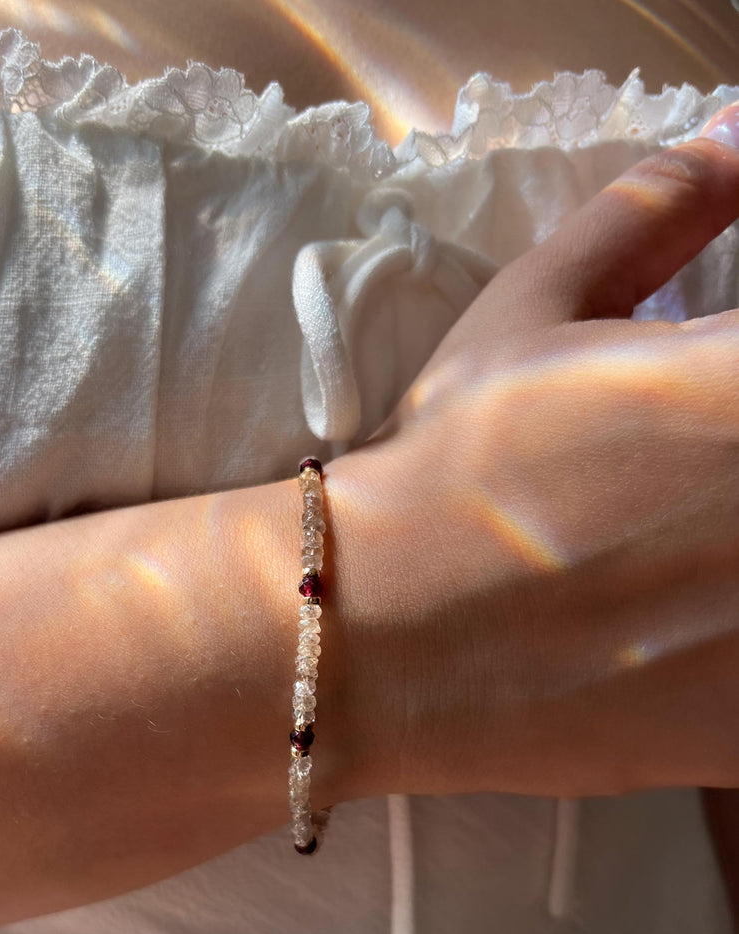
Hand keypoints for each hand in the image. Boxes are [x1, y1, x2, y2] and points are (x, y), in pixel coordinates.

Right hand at [327, 113, 738, 798]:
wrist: (373, 635)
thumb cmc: (447, 464)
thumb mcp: (532, 315)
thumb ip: (651, 215)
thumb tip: (733, 136)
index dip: (732, 380)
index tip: (695, 408)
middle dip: (730, 477)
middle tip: (666, 494)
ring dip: (732, 565)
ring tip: (659, 568)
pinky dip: (729, 654)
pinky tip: (667, 646)